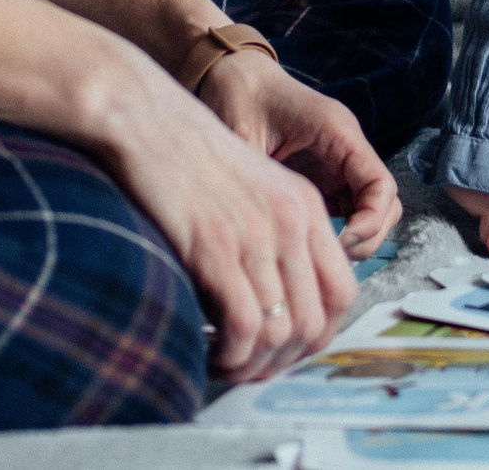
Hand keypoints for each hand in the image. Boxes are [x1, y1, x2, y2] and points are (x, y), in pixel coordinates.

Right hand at [94, 53, 356, 381]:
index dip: (318, 334)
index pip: (343, 292)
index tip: (285, 349)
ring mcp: (257, 235)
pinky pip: (246, 327)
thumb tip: (271, 302)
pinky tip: (210, 351)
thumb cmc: (185, 157)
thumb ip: (270, 235)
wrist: (145, 119)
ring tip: (227, 364)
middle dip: (286, 360)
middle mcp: (292, 221)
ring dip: (255, 364)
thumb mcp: (249, 189)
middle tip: (252, 368)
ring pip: (283, 331)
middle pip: (318, 321)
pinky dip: (232, 354)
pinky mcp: (218, 247)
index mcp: (306, 207)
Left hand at [199, 50, 400, 256]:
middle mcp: (346, 150)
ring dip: (357, 237)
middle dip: (368, 236)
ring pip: (370, 210)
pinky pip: (347, 210)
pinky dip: (339, 231)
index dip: (371, 221)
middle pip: (385, 203)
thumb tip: (260, 230)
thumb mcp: (244, 136)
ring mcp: (338, 165)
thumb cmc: (239, 96)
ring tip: (320, 255)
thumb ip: (256, 179)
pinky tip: (310, 245)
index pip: (380, 184)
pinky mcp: (324, 177)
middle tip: (331, 257)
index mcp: (338, 133)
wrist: (233, 75)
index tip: (342, 243)